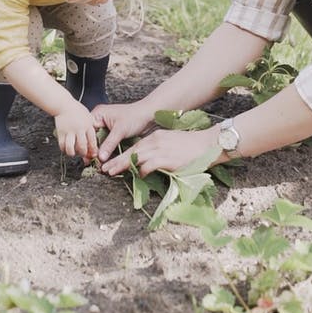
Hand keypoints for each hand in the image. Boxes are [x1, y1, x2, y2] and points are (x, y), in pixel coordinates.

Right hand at [55, 100, 97, 159]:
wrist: (64, 105)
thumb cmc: (77, 110)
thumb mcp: (89, 116)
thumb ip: (93, 126)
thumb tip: (99, 134)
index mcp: (88, 125)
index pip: (92, 141)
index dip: (93, 150)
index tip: (94, 154)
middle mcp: (79, 129)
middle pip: (82, 146)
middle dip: (83, 153)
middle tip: (83, 154)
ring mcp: (69, 131)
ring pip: (71, 148)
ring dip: (73, 153)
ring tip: (74, 153)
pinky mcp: (61, 132)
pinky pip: (62, 145)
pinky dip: (64, 150)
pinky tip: (66, 149)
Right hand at [93, 102, 153, 162]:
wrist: (149, 115)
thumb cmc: (136, 116)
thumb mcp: (120, 130)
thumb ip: (109, 144)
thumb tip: (100, 157)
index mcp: (98, 114)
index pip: (87, 130)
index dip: (87, 143)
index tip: (88, 155)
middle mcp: (100, 120)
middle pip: (91, 137)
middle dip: (92, 148)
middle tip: (91, 161)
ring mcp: (106, 127)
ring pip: (98, 141)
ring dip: (99, 151)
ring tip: (97, 162)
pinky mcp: (112, 133)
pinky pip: (106, 143)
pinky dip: (105, 150)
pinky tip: (104, 158)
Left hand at [101, 125, 219, 176]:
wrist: (206, 144)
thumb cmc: (191, 146)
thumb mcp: (171, 142)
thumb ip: (159, 149)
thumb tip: (148, 161)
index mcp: (155, 137)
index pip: (134, 146)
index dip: (122, 155)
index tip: (111, 161)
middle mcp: (155, 141)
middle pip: (131, 151)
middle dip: (116, 160)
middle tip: (104, 168)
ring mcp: (160, 149)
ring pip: (135, 157)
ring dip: (122, 166)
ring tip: (111, 173)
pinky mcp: (166, 158)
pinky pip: (148, 165)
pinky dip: (141, 171)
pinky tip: (138, 175)